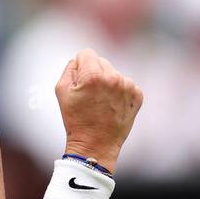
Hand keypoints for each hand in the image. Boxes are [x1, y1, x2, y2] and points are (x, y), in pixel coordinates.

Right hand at [55, 48, 143, 172]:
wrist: (95, 145)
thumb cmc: (76, 120)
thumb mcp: (61, 92)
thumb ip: (69, 68)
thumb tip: (79, 61)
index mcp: (93, 75)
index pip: (86, 53)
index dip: (80, 65)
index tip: (80, 80)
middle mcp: (113, 78)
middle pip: (101, 61)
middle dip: (94, 74)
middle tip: (90, 95)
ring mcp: (127, 87)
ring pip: (114, 73)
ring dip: (107, 83)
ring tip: (101, 103)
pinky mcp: (137, 96)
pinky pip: (126, 84)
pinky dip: (119, 93)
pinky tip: (112, 106)